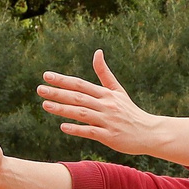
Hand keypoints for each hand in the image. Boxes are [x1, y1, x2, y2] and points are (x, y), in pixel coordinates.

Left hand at [37, 52, 175, 156]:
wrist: (149, 132)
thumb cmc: (130, 111)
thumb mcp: (118, 91)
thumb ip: (104, 73)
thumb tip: (97, 52)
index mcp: (106, 94)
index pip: (80, 85)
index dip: (63, 80)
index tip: (46, 76)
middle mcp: (106, 106)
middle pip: (78, 97)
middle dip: (58, 93)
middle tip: (39, 89)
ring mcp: (107, 121)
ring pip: (81, 113)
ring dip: (62, 109)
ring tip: (45, 105)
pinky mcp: (109, 136)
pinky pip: (91, 131)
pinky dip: (77, 129)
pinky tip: (63, 127)